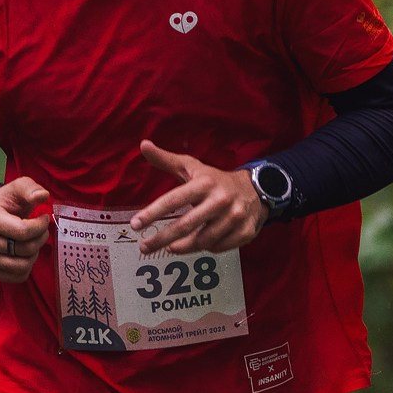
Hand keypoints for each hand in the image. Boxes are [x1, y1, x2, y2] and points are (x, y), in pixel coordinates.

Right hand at [0, 176, 51, 282]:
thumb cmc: (5, 202)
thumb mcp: (18, 188)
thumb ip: (30, 188)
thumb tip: (43, 196)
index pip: (23, 231)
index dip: (40, 225)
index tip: (44, 217)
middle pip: (25, 249)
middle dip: (39, 239)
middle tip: (40, 230)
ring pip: (22, 266)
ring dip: (34, 254)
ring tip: (32, 241)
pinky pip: (17, 277)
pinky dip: (27, 267)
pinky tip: (24, 253)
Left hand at [131, 141, 268, 253]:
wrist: (256, 189)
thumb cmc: (215, 180)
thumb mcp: (192, 167)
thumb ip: (166, 160)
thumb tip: (143, 144)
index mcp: (205, 183)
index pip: (173, 200)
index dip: (152, 213)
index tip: (135, 225)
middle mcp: (221, 200)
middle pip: (186, 226)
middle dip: (162, 239)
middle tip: (145, 247)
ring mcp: (235, 217)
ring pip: (202, 241)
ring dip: (183, 247)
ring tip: (171, 247)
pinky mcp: (246, 232)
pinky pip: (219, 247)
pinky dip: (207, 248)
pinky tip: (199, 244)